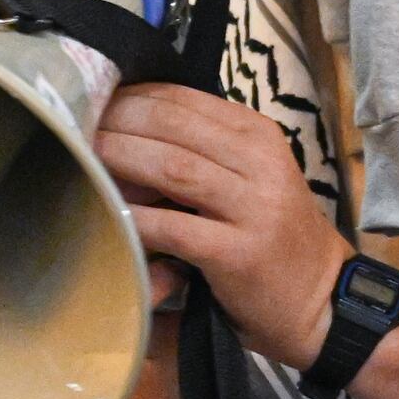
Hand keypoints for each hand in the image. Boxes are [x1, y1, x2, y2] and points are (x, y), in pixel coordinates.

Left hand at [94, 85, 354, 374]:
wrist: (323, 301)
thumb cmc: (274, 237)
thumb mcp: (250, 178)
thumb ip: (202, 153)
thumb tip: (123, 134)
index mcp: (259, 135)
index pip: (184, 99)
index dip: (132, 97)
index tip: (93, 102)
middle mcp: (260, 163)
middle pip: (172, 125)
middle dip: (117, 122)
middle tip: (76, 128)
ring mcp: (253, 207)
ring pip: (172, 167)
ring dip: (120, 159)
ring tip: (83, 159)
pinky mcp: (238, 252)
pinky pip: (173, 227)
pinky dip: (135, 219)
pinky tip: (109, 215)